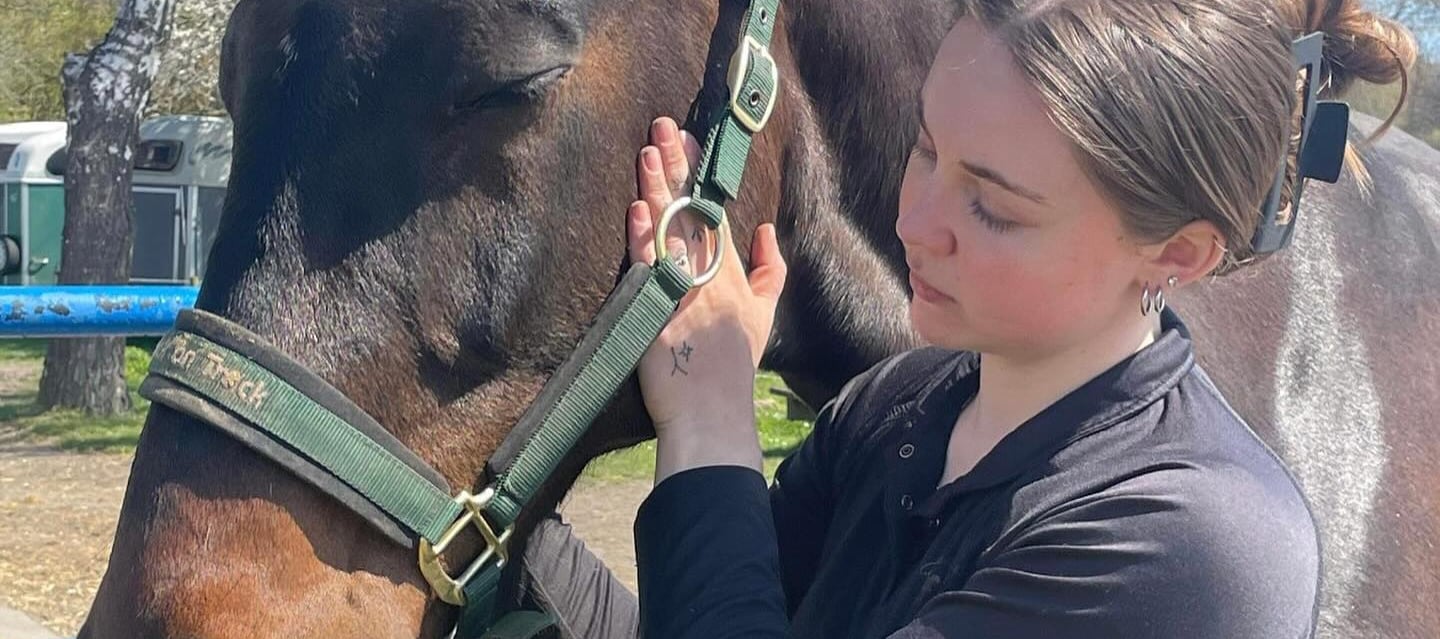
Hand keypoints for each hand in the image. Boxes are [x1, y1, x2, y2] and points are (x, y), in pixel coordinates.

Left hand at [627, 117, 786, 481]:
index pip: (715, 213)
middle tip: (664, 126)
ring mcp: (684, 293)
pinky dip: (643, 237)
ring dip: (658, 189)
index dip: (702, 176)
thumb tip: (768, 231)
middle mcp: (710, 278)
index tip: (692, 140)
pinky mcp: (658, 314)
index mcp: (732, 277)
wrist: (711, 415)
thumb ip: (771, 272)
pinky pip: (650, 268)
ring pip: (671, 232)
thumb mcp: (765, 318)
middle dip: (678, 167)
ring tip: (648, 151)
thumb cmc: (733, 371)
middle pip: (692, 212)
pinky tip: (638, 208)